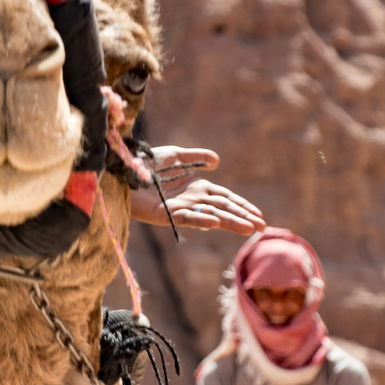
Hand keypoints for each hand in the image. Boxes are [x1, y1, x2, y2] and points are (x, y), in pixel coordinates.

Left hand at [128, 146, 265, 234]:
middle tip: (262, 228)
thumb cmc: (145, 163)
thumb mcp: (175, 156)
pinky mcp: (164, 215)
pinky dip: (200, 220)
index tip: (259, 216)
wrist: (121, 170)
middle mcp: (191, 199)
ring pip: (209, 216)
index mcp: (196, 187)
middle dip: (242, 217)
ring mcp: (179, 208)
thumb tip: (217, 162)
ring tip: (248, 229)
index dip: (242, 206)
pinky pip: (185, 217)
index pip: (225, 198)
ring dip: (229, 222)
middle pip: (222, 209)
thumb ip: (196, 157)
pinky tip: (215, 222)